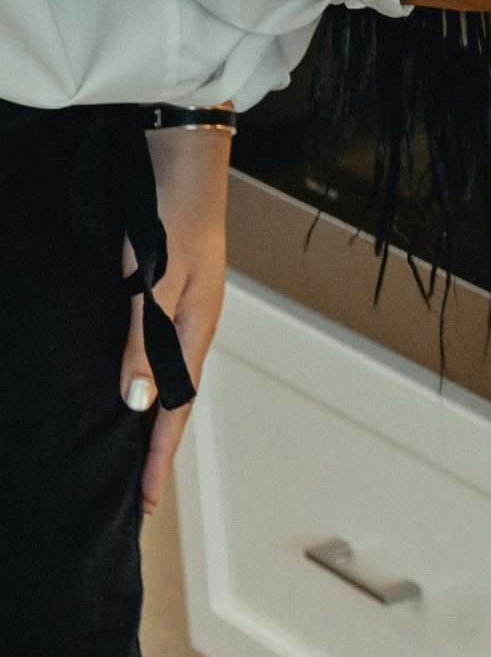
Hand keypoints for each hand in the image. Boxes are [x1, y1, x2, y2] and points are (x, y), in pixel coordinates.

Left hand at [120, 125, 230, 514]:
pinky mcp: (165, 284)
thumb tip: (138, 406)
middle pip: (177, 397)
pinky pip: (157, 347)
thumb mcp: (154, 280)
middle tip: (135, 492)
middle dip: (157, 446)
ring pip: (167, 373)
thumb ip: (144, 342)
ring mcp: (182, 302)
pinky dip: (145, 377)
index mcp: (197, 326)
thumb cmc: (171, 213)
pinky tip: (128, 382)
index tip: (141, 505)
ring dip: (152, 415)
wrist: (182, 152)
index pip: (177, 408)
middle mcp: (193, 321)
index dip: (157, 457)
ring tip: (129, 450)